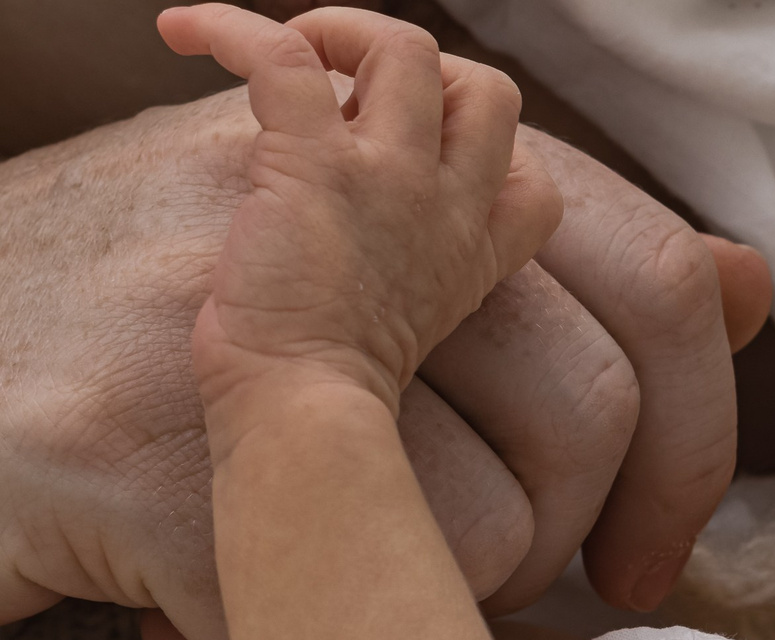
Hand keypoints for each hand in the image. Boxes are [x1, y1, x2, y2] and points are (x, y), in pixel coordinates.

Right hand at [0, 85, 761, 639]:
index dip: (693, 443)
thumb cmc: (142, 317)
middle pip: (588, 420)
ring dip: (413, 617)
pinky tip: (192, 622)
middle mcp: (322, 212)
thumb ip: (533, 267)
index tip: (652, 562)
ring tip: (307, 589)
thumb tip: (742, 290)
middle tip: (464, 595)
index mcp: (393, 155)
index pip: (655, 284)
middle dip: (557, 545)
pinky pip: (316, 626)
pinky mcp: (141, 456)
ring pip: (477, 539)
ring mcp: (226, 329)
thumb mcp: (337, 238)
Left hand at [159, 5, 559, 423]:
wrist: (302, 410)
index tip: (421, 162)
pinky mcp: (316, 163)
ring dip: (340, 30)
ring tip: (284, 53)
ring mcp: (392, 180)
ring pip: (405, 49)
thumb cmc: (325, 390)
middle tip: (351, 94)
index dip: (485, 150)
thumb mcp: (403, 327)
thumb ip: (401, 267)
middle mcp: (447, 206)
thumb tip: (339, 214)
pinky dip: (228, 28)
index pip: (532, 178)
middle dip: (422, 71)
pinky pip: (283, 55)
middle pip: (487, 91)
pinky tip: (184, 33)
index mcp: (473, 252)